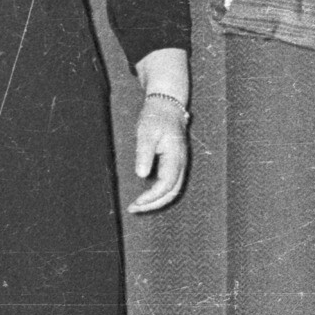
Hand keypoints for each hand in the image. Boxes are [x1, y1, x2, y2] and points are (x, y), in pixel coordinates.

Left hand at [127, 92, 188, 213]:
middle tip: (133, 209)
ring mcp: (179, 164)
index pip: (166, 184)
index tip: (136, 202)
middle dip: (153, 204)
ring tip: (137, 206)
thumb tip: (142, 175)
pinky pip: (170, 185)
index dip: (152, 196)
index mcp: (175, 156)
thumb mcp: (146, 133)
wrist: (167, 105)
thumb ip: (145, 154)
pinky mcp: (174, 164)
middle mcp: (181, 163)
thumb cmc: (156, 117)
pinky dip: (158, 194)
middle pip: (172, 193)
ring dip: (156, 201)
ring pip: (172, 191)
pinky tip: (145, 195)